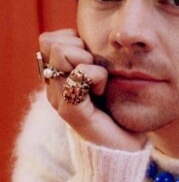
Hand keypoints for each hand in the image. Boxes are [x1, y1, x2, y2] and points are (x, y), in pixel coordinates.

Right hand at [38, 29, 145, 151]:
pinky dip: (96, 76)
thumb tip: (93, 34)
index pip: (50, 40)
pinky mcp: (72, 112)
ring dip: (89, 59)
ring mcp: (59, 100)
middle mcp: (53, 88)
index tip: (92, 57)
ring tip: (101, 79)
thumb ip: (94, 58)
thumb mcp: (105, 76)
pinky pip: (77, 77)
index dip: (73, 39)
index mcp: (59, 78)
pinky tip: (103, 89)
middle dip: (80, 46)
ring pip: (61, 53)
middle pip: (52, 43)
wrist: (126, 148)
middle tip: (98, 68)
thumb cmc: (120, 110)